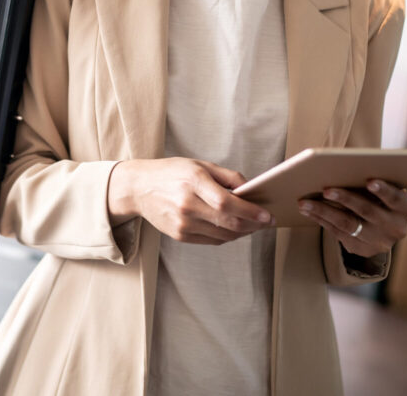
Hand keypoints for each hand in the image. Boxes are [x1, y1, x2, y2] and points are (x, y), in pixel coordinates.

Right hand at [108, 158, 273, 245]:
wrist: (139, 188)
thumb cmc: (171, 173)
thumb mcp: (199, 165)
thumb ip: (228, 177)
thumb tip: (252, 190)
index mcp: (193, 182)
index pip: (227, 203)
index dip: (251, 212)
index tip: (267, 215)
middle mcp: (187, 205)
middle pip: (228, 223)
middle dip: (253, 225)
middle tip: (265, 222)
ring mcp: (183, 224)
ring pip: (223, 236)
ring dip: (243, 232)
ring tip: (252, 225)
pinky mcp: (180, 236)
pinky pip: (212, 241)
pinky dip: (227, 236)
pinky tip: (233, 228)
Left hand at [298, 179, 406, 257]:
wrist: (384, 228)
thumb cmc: (380, 197)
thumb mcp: (386, 191)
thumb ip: (373, 182)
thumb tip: (340, 168)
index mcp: (405, 209)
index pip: (395, 198)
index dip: (383, 190)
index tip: (370, 181)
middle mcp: (396, 228)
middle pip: (367, 211)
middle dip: (345, 198)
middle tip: (325, 189)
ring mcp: (379, 241)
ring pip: (348, 224)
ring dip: (324, 211)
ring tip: (304, 202)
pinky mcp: (362, 249)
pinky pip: (338, 233)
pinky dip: (321, 219)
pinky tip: (307, 210)